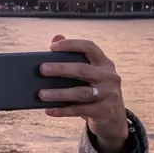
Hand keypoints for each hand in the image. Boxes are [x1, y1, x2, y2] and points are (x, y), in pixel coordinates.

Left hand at [39, 35, 128, 152]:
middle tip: (42, 69)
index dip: (71, 45)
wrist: (112, 116)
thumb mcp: (88, 72)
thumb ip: (72, 56)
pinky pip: (80, 110)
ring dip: (59, 93)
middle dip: (61, 69)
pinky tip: (49, 110)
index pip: (89, 47)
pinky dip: (63, 110)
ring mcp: (109, 94)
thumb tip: (56, 37)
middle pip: (83, 70)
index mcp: (103, 62)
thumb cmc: (93, 88)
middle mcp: (109, 76)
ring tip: (41, 94)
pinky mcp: (105, 111)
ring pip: (81, 93)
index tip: (52, 47)